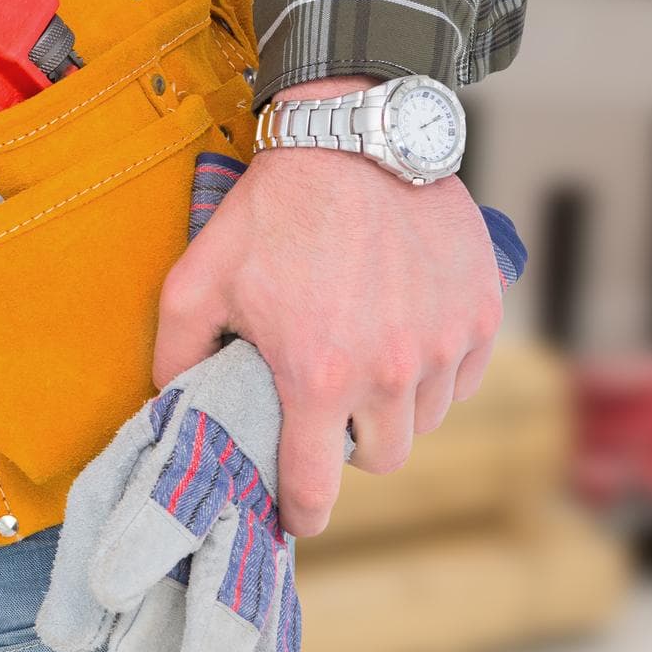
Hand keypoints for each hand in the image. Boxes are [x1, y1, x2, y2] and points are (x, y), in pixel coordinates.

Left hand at [151, 78, 501, 535]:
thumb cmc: (270, 212)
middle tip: (326, 409)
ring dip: (396, 407)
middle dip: (350, 446)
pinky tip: (405, 335)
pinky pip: (465, 377)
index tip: (298, 514)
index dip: (302, 511)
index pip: (314, 487)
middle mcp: (392, 372)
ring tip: (364, 363)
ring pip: (426, 420)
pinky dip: (439, 370)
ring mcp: (446, 344)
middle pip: (382, 459)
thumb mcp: (195, 283)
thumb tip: (169, 406)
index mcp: (318, 377)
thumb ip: (177, 357)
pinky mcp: (482, 312)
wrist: (354, 136)